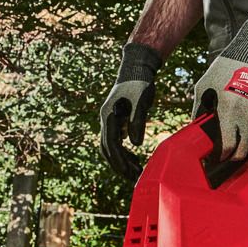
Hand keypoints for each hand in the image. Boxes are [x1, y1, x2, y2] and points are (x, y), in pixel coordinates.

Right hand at [98, 43, 160, 179]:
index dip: (120, 161)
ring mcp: (110, 121)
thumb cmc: (140, 82)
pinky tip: (135, 159)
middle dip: (119, 166)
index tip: (130, 173)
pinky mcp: (116, 121)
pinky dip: (124, 153)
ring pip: (110, 147)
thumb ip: (138, 121)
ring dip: (121, 161)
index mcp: (109, 115)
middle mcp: (106, 119)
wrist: (136, 68)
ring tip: (135, 172)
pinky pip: (116, 142)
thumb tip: (136, 144)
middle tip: (134, 179)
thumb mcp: (141, 100)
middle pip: (107, 149)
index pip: (111, 144)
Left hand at [193, 6, 247, 163]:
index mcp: (229, 111)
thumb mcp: (206, 86)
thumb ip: (199, 110)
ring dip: (247, 140)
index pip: (227, 148)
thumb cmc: (229, 67)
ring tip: (240, 129)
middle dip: (234, 154)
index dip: (221, 156)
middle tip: (229, 150)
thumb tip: (195, 128)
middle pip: (243, 151)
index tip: (217, 156)